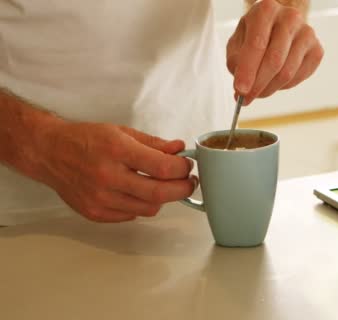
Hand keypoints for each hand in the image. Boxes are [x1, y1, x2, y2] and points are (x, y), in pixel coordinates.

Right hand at [35, 122, 196, 222]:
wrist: (50, 152)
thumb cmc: (86, 139)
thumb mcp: (122, 131)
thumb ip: (154, 143)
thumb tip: (179, 150)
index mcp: (117, 150)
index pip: (163, 168)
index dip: (183, 169)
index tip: (187, 166)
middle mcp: (108, 176)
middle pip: (159, 194)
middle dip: (182, 189)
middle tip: (189, 183)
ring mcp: (100, 198)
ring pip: (149, 209)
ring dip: (163, 199)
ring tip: (162, 186)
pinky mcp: (95, 213)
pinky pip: (131, 216)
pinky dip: (141, 206)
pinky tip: (137, 192)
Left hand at [227, 0, 323, 104]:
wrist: (278, 27)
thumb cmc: (256, 34)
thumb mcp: (238, 42)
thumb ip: (236, 62)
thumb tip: (242, 89)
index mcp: (267, 10)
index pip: (257, 44)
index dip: (247, 70)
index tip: (240, 90)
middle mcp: (290, 18)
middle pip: (274, 60)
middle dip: (258, 84)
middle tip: (246, 98)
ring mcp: (307, 33)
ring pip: (287, 72)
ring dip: (269, 88)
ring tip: (258, 91)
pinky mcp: (317, 50)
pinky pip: (299, 77)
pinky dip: (283, 86)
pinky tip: (274, 82)